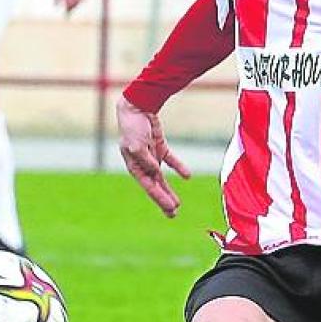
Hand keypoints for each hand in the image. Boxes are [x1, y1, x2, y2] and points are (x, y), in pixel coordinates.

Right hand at [117, 96, 190, 217]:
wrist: (137, 107)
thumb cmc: (133, 126)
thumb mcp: (136, 144)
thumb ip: (146, 159)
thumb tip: (155, 172)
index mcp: (133, 166)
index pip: (148, 186)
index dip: (159, 197)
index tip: (171, 207)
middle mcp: (142, 164)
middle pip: (154, 186)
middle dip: (163, 200)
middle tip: (173, 214)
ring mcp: (150, 156)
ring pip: (161, 177)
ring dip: (168, 190)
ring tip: (176, 204)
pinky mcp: (158, 146)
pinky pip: (170, 160)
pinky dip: (178, 167)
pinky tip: (187, 176)